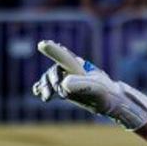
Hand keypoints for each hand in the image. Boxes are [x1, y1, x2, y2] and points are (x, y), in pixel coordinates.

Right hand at [31, 40, 146, 130]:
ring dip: (45, 86)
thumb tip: (64, 83)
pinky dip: (42, 87)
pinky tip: (37, 91)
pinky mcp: (65, 88)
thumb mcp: (96, 90)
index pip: (64, 58)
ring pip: (51, 78)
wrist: (109, 100)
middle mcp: (71, 70)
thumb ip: (82, 85)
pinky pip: (50, 85)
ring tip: (46, 98)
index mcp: (79, 67)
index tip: (42, 44)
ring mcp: (67, 78)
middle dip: (49, 81)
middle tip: (49, 96)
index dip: (53, 51)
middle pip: (54, 71)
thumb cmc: (105, 94)